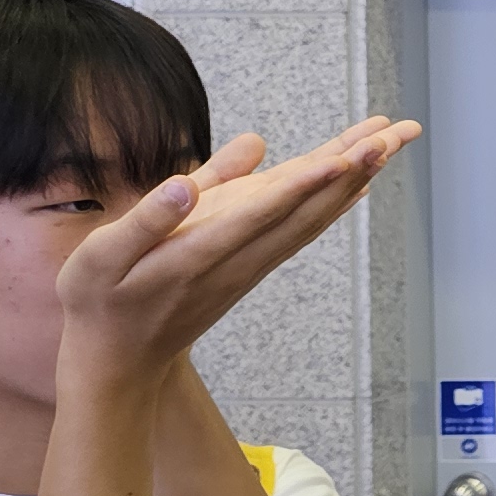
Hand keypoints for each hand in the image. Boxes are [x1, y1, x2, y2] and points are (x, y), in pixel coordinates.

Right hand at [58, 120, 419, 382]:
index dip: (307, 183)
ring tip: (387, 143)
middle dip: (352, 170)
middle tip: (395, 132)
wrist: (118, 363)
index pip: (264, 213)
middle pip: (305, 210)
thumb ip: (146, 221)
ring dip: (352, 181)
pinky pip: (301, 230)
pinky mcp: (250, 268)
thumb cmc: (100, 305)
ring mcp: (249, 266)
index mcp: (199, 253)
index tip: (349, 156)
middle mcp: (237, 260)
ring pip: (311, 219)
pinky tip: (354, 185)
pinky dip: (332, 203)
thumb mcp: (100, 260)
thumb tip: (184, 186)